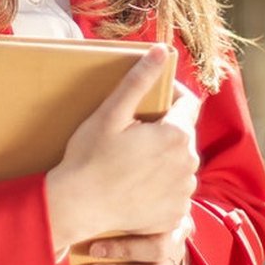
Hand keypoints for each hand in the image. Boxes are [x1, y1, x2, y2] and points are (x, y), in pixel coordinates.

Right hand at [45, 45, 198, 251]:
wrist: (75, 207)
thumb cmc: (88, 158)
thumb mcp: (110, 114)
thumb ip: (139, 81)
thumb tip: (161, 50)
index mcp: (176, 135)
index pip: (189, 103)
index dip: (171, 96)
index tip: (149, 100)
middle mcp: (188, 163)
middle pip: (183, 134)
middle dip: (164, 128)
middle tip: (132, 133)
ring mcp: (183, 191)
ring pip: (180, 163)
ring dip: (164, 157)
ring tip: (133, 161)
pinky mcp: (175, 214)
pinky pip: (175, 191)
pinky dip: (162, 186)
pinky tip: (137, 185)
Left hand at [83, 216, 193, 264]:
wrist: (131, 229)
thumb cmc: (124, 216)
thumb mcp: (123, 210)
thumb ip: (115, 215)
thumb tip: (87, 222)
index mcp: (168, 213)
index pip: (158, 217)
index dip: (129, 223)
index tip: (99, 223)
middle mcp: (176, 237)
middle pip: (158, 248)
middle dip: (123, 251)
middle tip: (93, 251)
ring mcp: (173, 261)